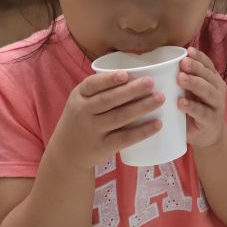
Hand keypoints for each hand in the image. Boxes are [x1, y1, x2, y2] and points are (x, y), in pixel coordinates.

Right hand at [48, 71, 162, 169]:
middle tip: (150, 82)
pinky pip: (124, 138)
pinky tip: (157, 124)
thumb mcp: (82, 102)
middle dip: (131, 90)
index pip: (92, 85)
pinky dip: (142, 131)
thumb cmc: (82, 120)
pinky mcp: (102, 147)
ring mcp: (92, 130)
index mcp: (78, 96)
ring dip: (141, 107)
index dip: (108, 80)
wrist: (66, 152)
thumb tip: (138, 75)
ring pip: (119, 117)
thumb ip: (102, 91)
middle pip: (109, 100)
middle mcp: (83, 112)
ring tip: (160, 98)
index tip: (125, 74)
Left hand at [177, 47, 226, 148]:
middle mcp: (218, 90)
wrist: (208, 136)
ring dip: (194, 83)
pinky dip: (191, 107)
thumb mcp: (192, 92)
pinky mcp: (210, 121)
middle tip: (183, 63)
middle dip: (195, 68)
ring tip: (180, 78)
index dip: (200, 57)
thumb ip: (184, 80)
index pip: (208, 65)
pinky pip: (202, 112)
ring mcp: (216, 106)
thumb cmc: (196, 109)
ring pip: (208, 92)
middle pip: (208, 76)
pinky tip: (181, 102)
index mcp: (213, 80)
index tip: (188, 51)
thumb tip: (160, 65)